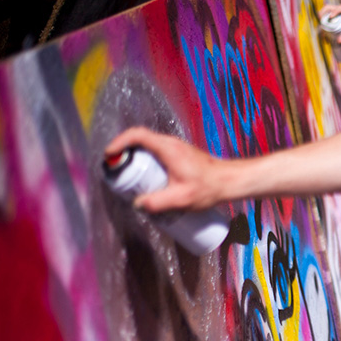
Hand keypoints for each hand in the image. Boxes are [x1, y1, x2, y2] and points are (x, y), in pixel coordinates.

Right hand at [105, 127, 229, 212]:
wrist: (230, 182)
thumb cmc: (209, 188)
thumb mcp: (181, 199)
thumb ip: (157, 203)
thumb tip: (138, 204)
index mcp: (168, 148)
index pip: (137, 135)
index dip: (119, 142)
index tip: (110, 154)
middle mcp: (171, 143)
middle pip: (140, 140)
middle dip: (124, 153)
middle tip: (117, 170)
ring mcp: (177, 147)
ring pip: (149, 146)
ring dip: (136, 157)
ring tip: (129, 176)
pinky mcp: (181, 155)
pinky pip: (158, 152)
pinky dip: (147, 160)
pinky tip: (148, 178)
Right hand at [319, 4, 340, 42]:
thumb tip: (338, 41)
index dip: (335, 12)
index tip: (331, 17)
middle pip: (330, 7)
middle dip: (323, 12)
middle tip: (319, 20)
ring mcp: (338, 13)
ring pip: (327, 10)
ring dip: (322, 16)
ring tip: (319, 26)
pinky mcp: (336, 16)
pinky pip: (328, 16)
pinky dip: (323, 20)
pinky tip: (321, 28)